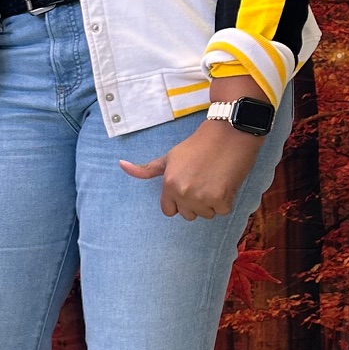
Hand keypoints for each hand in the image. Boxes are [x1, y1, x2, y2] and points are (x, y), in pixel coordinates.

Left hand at [119, 119, 262, 219]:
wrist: (227, 135)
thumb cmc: (197, 145)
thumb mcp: (169, 157)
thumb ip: (146, 170)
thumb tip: (121, 165)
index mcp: (169, 184)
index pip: (169, 211)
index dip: (178, 201)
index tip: (187, 187)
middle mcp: (183, 193)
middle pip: (188, 214)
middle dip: (195, 202)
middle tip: (202, 181)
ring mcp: (203, 197)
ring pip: (206, 214)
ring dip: (211, 202)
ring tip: (213, 180)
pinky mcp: (222, 199)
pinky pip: (222, 211)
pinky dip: (225, 200)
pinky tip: (224, 182)